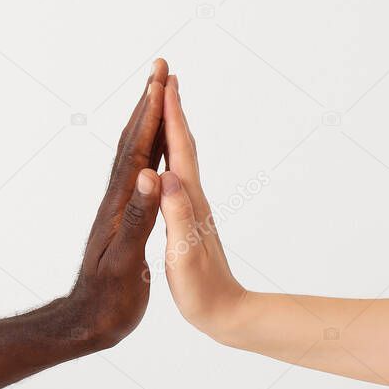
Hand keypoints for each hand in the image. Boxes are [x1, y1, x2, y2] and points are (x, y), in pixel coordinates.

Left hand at [68, 59, 167, 347]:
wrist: (85, 324)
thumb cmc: (107, 301)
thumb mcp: (125, 261)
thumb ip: (139, 218)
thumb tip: (150, 175)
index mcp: (121, 206)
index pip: (137, 150)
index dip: (150, 114)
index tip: (161, 79)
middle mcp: (118, 200)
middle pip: (132, 142)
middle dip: (147, 104)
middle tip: (159, 70)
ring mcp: (119, 210)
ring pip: (133, 156)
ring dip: (146, 123)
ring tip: (158, 98)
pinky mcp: (123, 222)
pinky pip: (137, 176)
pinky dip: (148, 154)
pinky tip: (155, 154)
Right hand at [158, 75, 246, 340]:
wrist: (226, 313)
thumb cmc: (202, 291)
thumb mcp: (184, 254)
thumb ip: (177, 215)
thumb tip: (167, 176)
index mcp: (189, 202)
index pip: (179, 149)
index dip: (170, 114)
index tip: (163, 80)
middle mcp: (193, 198)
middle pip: (182, 144)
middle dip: (171, 108)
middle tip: (163, 75)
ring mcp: (192, 207)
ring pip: (180, 157)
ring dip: (171, 127)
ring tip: (162, 105)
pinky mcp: (188, 219)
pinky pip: (176, 176)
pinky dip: (169, 156)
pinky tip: (164, 159)